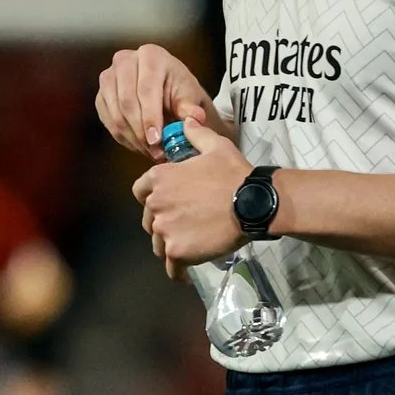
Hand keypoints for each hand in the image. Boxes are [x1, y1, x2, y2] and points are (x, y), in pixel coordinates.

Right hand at [96, 44, 217, 158]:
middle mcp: (124, 61)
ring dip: (132, 137)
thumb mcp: (189, 96)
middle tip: (154, 150)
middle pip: (126, 101)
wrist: (167, 90)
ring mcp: (108, 77)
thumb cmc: (179, 90)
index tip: (156, 139)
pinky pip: (108, 121)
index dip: (150, 116)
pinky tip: (139, 145)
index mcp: (150, 55)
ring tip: (150, 151)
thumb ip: (190, 107)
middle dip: (140, 131)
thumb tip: (194, 118)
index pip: (146, 89)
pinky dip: (123, 137)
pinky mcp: (101, 95)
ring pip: (115, 114)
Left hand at [131, 111, 253, 276]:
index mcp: (158, 179)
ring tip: (188, 244)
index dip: (152, 197)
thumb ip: (194, 134)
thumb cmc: (234, 173)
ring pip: (159, 242)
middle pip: (149, 218)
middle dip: (162, 221)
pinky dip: (177, 270)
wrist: (253, 202)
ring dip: (170, 244)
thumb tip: (185, 121)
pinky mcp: (178, 251)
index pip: (140, 191)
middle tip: (184, 224)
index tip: (167, 202)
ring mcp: (165, 229)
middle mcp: (155, 204)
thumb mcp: (215, 145)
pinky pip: (172, 266)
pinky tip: (183, 273)